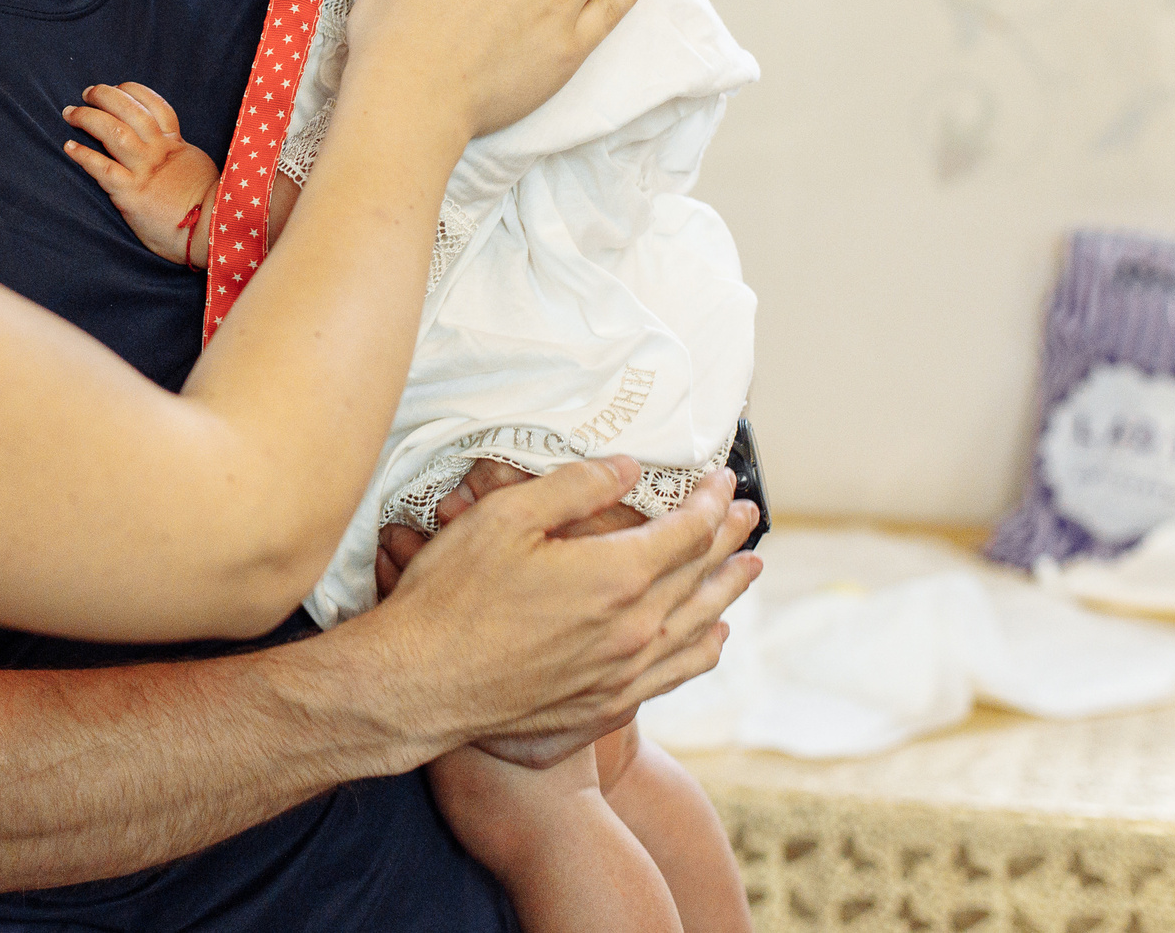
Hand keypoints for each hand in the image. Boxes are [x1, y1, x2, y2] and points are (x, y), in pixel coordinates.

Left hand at [61, 83, 220, 261]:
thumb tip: (171, 149)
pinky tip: (70, 147)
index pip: (155, 106)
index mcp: (175, 145)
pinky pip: (102, 168)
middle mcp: (158, 152)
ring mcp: (144, 171)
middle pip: (129, 110)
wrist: (212, 231)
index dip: (134, 91)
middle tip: (88, 93)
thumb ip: (180, 155)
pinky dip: (84, 155)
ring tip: (71, 113)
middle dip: (105, 96)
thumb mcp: (197, 168)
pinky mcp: (131, 194)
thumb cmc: (209, 206)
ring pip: (113, 132)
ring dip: (88, 118)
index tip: (119, 86)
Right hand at [338, 459, 758, 768]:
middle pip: (701, 576)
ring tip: (749, 567)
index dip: (710, 501)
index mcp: (616, 576)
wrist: (423, 686)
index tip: (722, 479)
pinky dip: (705, 648)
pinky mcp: (606, 704)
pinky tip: (712, 637)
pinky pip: (677, 672)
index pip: (686, 531)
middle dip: (730, 538)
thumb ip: (573, 488)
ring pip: (699, 626)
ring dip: (728, 591)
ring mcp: (624, 673)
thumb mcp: (505, 518)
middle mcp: (634, 629)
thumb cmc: (453, 597)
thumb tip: (626, 470)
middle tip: (751, 513)